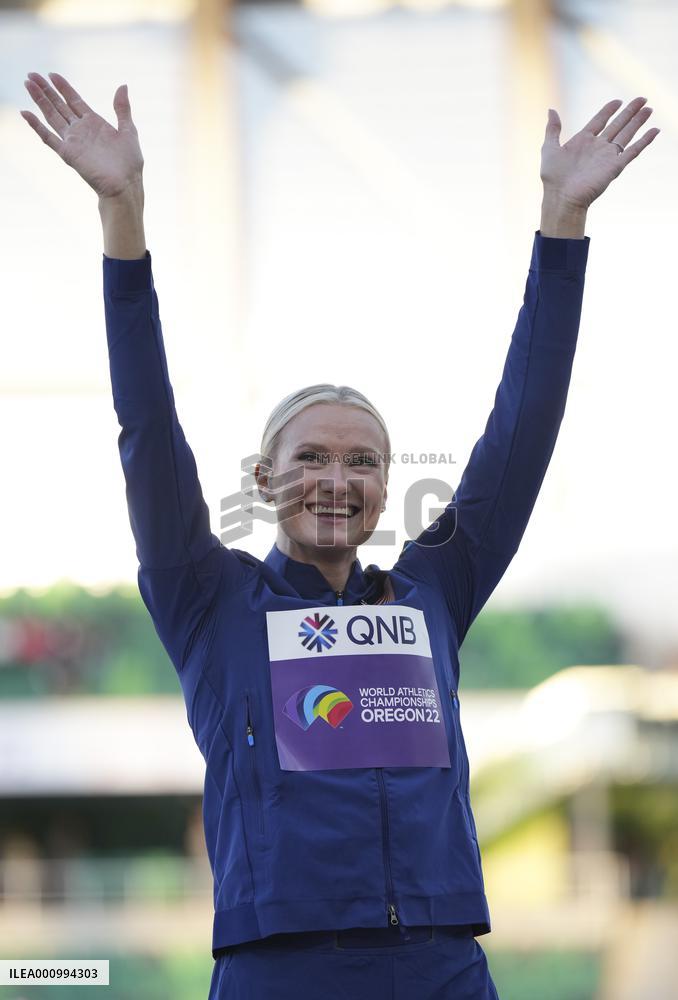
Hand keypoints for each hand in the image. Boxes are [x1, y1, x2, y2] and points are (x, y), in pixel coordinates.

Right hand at [20, 72, 143, 199]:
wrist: (126, 185)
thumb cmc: (129, 163)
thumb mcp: (128, 130)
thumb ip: (122, 109)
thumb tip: (122, 85)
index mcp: (94, 123)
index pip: (74, 100)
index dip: (63, 87)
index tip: (51, 74)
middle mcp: (81, 130)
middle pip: (59, 105)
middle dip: (45, 89)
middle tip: (31, 74)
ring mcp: (73, 141)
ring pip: (51, 116)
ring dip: (39, 100)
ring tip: (27, 83)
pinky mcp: (68, 153)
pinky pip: (48, 137)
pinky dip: (36, 126)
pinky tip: (25, 113)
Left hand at [540, 97, 659, 211]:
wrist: (562, 198)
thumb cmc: (553, 178)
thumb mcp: (549, 149)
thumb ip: (552, 129)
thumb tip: (551, 110)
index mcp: (582, 140)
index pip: (600, 120)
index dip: (609, 110)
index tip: (618, 101)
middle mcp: (597, 146)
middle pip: (618, 124)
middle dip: (630, 111)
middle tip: (642, 99)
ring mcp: (607, 156)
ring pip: (627, 134)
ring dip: (638, 121)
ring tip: (649, 109)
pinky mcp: (615, 166)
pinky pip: (633, 151)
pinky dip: (644, 141)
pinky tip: (655, 130)